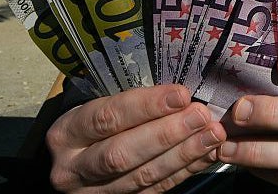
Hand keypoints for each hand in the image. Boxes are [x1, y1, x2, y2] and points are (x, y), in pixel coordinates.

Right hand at [46, 84, 225, 192]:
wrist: (74, 161)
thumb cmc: (94, 124)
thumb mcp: (97, 105)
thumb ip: (131, 102)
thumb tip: (180, 94)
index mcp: (66, 133)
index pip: (106, 118)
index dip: (146, 106)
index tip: (181, 94)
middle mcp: (73, 168)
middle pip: (122, 153)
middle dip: (167, 134)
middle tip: (200, 116)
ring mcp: (94, 192)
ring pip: (142, 176)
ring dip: (183, 154)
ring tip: (211, 134)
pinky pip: (156, 190)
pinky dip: (185, 171)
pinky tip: (206, 153)